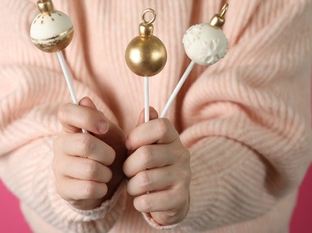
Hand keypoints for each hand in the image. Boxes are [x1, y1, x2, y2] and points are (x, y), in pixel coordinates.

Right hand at [53, 97, 125, 209]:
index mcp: (71, 127)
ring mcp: (58, 167)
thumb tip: (85, 101)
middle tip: (111, 158)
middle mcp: (60, 144)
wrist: (107, 185)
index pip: (66, 112)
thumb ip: (101, 119)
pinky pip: (88, 188)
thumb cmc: (109, 154)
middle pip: (85, 143)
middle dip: (107, 153)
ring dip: (106, 173)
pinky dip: (102, 188)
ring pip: (89, 169)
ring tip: (106, 173)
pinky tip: (101, 187)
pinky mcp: (62, 189)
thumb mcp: (111, 135)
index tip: (105, 128)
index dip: (87, 117)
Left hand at [123, 108, 190, 224]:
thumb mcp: (146, 147)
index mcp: (173, 138)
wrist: (172, 199)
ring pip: (144, 180)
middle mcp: (182, 154)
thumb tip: (148, 109)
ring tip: (135, 186)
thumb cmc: (152, 167)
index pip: (159, 126)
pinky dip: (138, 202)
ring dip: (132, 186)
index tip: (130, 146)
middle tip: (129, 171)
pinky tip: (144, 199)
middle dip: (128, 166)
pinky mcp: (179, 198)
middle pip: (145, 155)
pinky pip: (147, 201)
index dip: (138, 135)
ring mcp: (183, 177)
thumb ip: (144, 130)